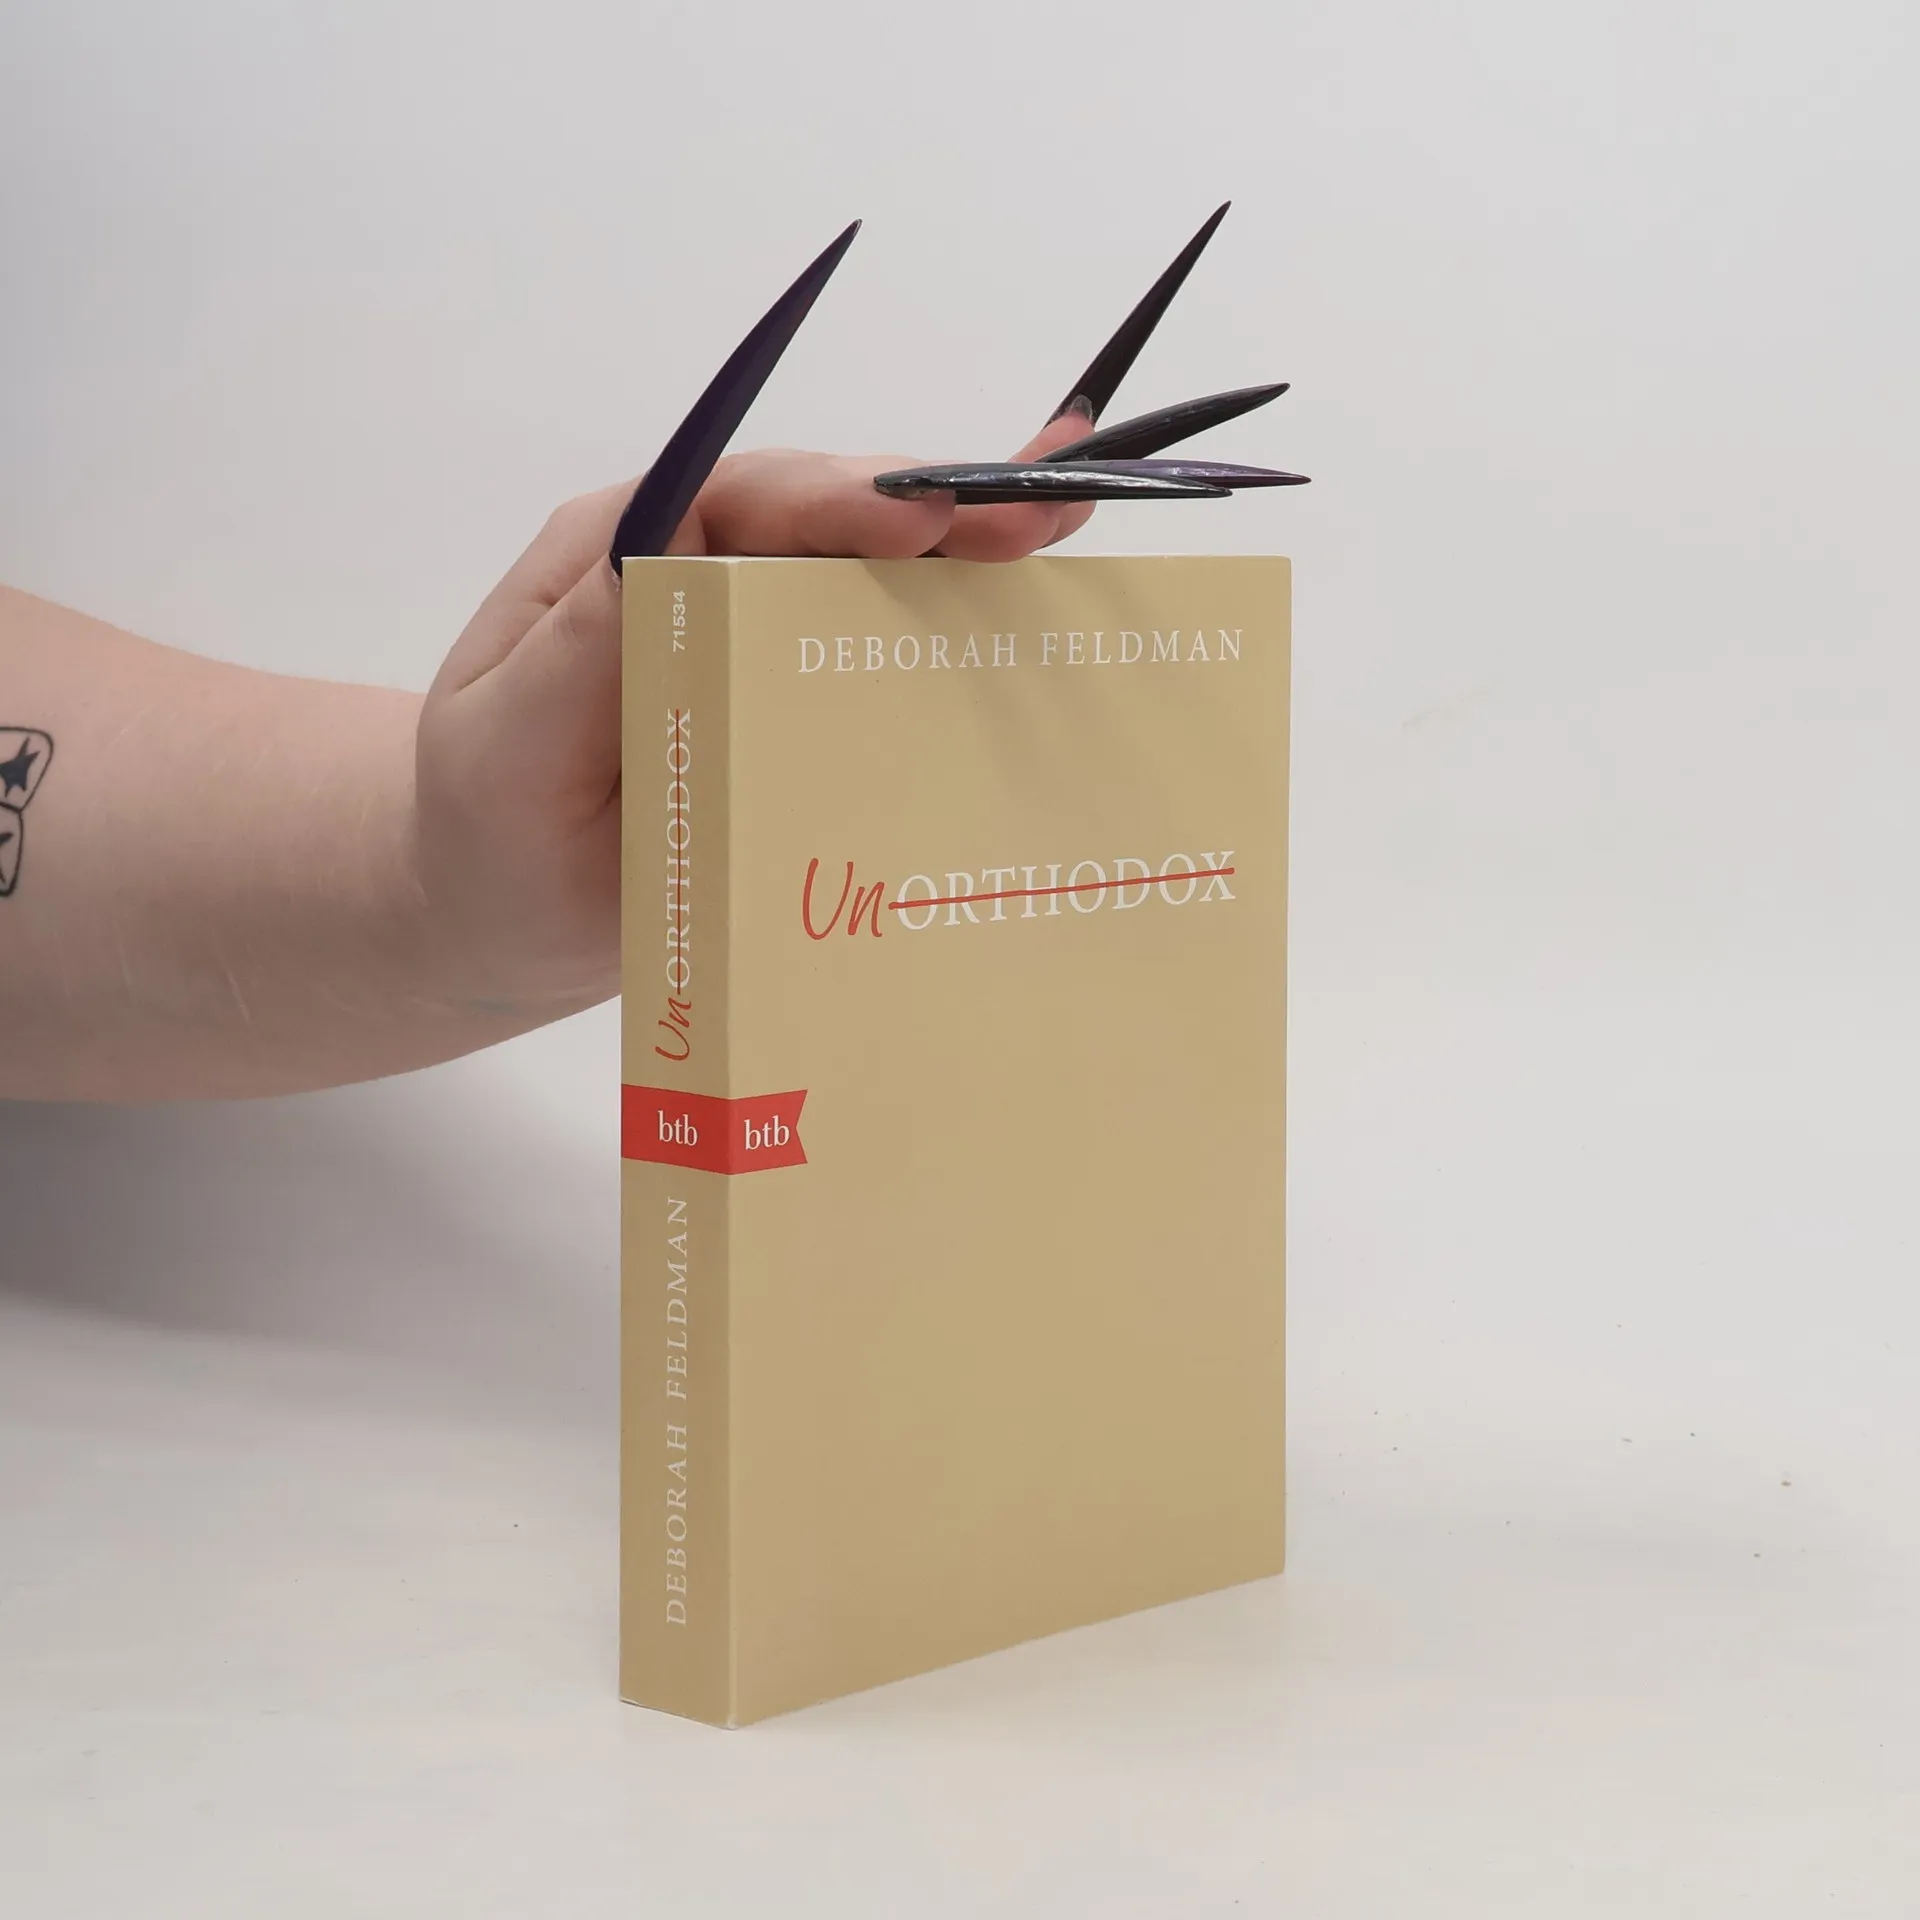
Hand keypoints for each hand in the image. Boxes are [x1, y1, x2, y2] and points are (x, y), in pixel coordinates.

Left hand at [414, 423, 1096, 1016]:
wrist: (498, 911)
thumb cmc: (488, 828)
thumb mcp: (503, 745)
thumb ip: (577, 656)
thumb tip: (667, 543)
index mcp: (624, 560)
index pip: (738, 498)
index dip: (834, 496)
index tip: (914, 517)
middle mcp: (702, 579)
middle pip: (832, 520)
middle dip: (938, 509)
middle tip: (1037, 514)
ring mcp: (758, 642)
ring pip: (875, 578)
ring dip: (971, 555)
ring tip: (1063, 532)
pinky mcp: (797, 706)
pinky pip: (883, 657)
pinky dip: (961, 631)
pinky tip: (1040, 605)